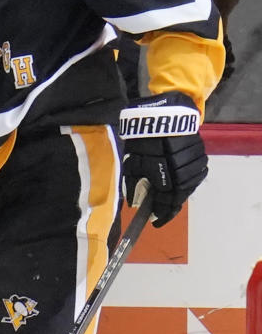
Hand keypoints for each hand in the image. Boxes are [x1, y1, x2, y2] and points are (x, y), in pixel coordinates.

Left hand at [119, 92, 207, 226]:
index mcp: (163, 174)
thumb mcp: (133, 159)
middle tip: (161, 212)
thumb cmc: (143, 136)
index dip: (160, 214)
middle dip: (169, 206)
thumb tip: (134, 202)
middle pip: (178, 196)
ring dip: (179, 193)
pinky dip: (187, 180)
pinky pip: (196, 173)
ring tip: (169, 197)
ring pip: (189, 185)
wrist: (164, 111)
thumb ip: (134, 182)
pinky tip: (179, 182)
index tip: (153, 222)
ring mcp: (192, 162)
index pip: (164, 202)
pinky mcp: (200, 153)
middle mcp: (181, 171)